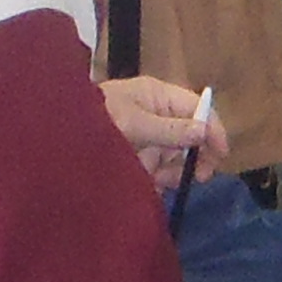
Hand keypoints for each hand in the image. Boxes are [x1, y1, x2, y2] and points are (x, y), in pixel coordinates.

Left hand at [102, 75, 228, 184]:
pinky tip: (164, 185)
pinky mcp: (138, 161)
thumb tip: (204, 131)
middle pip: (190, 133)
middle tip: (202, 174)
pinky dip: (166, 179)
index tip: (222, 151)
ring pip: (177, 155)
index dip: (212, 126)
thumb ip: (170, 129)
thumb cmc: (98, 119)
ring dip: (182, 168)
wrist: (58, 138)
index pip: (195, 106)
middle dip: (198, 152)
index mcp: (157, 96)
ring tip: (179, 179)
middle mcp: (156, 116)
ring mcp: (148, 139)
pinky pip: (161, 170)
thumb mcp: (134, 122)